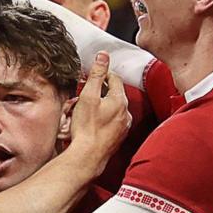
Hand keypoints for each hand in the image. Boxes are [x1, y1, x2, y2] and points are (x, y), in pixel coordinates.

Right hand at [67, 51, 130, 178]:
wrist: (88, 156)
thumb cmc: (86, 128)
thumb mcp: (88, 96)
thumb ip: (97, 74)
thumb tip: (103, 56)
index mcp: (120, 100)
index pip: (115, 78)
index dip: (103, 74)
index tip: (92, 75)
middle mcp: (126, 113)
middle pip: (115, 93)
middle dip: (101, 90)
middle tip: (86, 91)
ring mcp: (123, 126)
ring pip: (114, 108)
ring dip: (103, 105)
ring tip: (87, 108)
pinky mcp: (118, 138)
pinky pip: (112, 121)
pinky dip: (104, 118)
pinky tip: (93, 123)